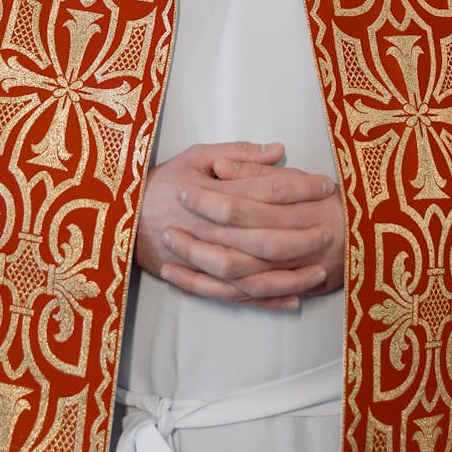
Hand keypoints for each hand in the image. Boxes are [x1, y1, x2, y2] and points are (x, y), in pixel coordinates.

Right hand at [135, 142, 344, 308]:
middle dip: (301, 237)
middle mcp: (209, 232)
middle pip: (264, 238)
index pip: (266, 190)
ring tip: (318, 272)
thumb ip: (238, 153)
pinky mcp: (199, 282)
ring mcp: (204, 262)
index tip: (326, 186)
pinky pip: (236, 298)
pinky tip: (292, 300)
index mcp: (212, 195)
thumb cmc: (163, 183)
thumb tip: (278, 150)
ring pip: (253, 276)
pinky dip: (265, 301)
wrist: (121, 217)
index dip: (300, 188)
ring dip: (288, 276)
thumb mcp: (195, 156)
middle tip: (330, 232)